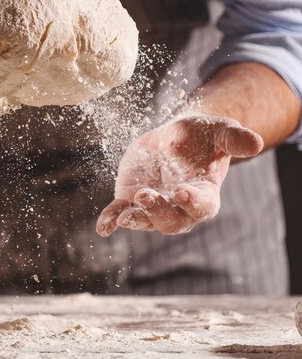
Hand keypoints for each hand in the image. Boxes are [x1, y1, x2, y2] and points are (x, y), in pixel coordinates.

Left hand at [96, 115, 262, 235]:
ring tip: (123, 216)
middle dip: (158, 212)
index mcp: (204, 194)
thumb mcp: (219, 131)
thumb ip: (234, 138)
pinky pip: (120, 213)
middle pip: (171, 221)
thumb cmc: (203, 137)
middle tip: (146, 196)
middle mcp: (179, 207)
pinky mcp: (131, 199)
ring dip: (135, 219)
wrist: (176, 137)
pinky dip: (111, 220)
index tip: (181, 191)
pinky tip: (103, 227)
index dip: (192, 202)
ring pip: (145, 220)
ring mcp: (153, 205)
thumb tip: (256, 142)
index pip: (202, 206)